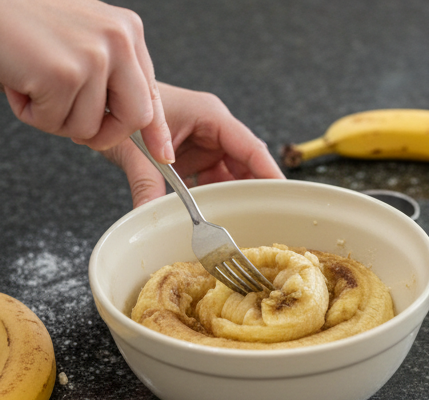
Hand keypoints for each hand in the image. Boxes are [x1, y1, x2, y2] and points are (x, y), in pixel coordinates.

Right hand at [0, 0, 172, 160]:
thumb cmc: (20, 19)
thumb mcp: (82, 37)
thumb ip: (111, 71)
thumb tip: (135, 122)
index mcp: (126, 31)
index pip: (151, 93)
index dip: (155, 130)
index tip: (163, 155)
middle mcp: (117, 40)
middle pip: (135, 118)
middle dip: (106, 134)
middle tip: (73, 126)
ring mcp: (92, 57)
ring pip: (89, 127)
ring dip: (54, 118)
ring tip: (31, 82)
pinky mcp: (63, 75)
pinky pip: (55, 123)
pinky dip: (31, 113)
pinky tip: (17, 81)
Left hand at [103, 83, 285, 206]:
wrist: (103, 103)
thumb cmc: (122, 107)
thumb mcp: (135, 148)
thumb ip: (145, 184)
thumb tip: (148, 216)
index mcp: (211, 116)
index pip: (252, 149)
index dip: (270, 176)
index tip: (284, 200)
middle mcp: (215, 130)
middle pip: (248, 166)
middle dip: (255, 193)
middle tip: (266, 221)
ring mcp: (207, 144)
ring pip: (233, 177)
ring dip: (234, 199)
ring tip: (244, 225)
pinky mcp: (197, 158)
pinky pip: (215, 182)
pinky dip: (216, 199)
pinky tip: (217, 217)